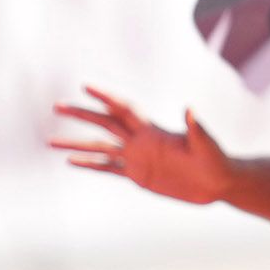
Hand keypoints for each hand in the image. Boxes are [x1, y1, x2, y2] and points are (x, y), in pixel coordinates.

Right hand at [50, 86, 229, 203]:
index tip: (85, 87)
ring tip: (50, 141)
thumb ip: (197, 128)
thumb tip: (191, 108)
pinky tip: (71, 161)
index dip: (106, 98)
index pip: (124, 109)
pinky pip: (108, 169)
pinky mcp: (138, 175)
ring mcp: (137, 158)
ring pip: (100, 147)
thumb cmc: (217, 160)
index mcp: (154, 131)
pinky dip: (90, 164)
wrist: (219, 183)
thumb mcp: (206, 144)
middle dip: (82, 114)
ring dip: (76, 143)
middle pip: (105, 123)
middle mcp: (141, 141)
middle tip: (57, 106)